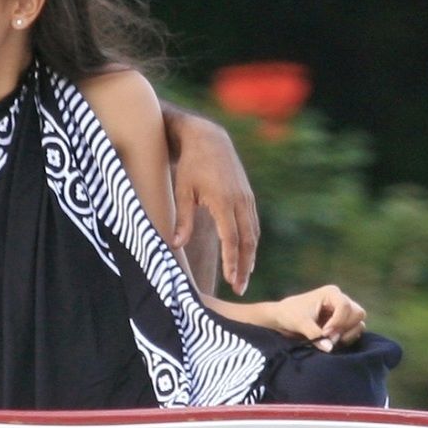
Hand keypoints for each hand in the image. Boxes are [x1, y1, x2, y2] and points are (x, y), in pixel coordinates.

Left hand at [170, 113, 262, 294]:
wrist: (208, 139)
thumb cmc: (190, 166)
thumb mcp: (182, 192)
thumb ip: (182, 220)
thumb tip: (174, 245)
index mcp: (223, 201)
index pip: (231, 238)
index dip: (231, 260)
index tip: (231, 279)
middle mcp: (239, 201)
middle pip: (247, 240)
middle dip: (244, 266)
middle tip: (239, 288)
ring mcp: (246, 198)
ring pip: (253, 233)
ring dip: (250, 256)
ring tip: (243, 277)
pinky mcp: (248, 196)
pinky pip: (253, 224)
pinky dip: (251, 242)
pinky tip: (246, 255)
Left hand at [272, 284, 364, 347]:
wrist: (283, 319)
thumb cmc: (290, 314)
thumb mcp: (300, 323)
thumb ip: (315, 334)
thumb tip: (330, 348)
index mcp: (331, 293)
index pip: (345, 306)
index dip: (337, 322)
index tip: (324, 333)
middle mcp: (341, 300)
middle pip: (357, 313)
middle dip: (345, 327)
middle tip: (328, 337)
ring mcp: (343, 313)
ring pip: (359, 323)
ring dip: (347, 334)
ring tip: (330, 340)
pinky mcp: (343, 324)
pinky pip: (354, 332)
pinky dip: (347, 339)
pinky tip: (332, 342)